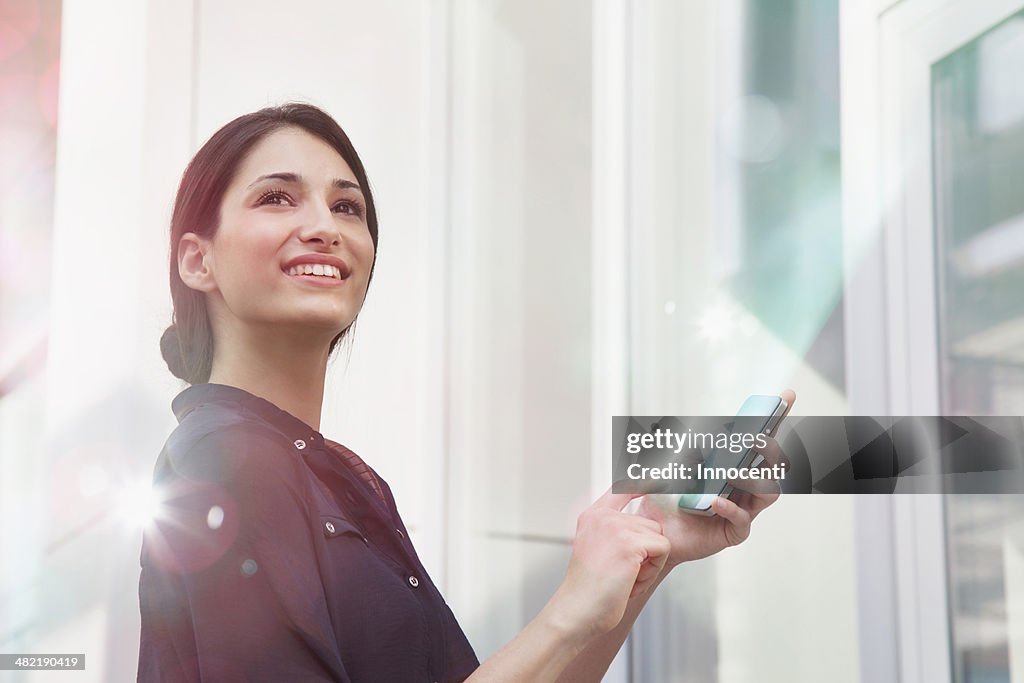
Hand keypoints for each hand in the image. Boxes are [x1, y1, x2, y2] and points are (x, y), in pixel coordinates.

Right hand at [550, 486, 671, 639]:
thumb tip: (645, 528)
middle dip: (647, 550)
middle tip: (625, 571)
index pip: (623, 486)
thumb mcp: (595, 549)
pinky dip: (653, 570)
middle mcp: (603, 516)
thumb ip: (614, 531)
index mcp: (593, 515)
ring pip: (658, 537)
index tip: (660, 474)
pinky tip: (631, 581)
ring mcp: (616, 527)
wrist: (577, 611)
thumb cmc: (588, 590)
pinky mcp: (630, 543)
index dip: (644, 481)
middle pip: (650, 521)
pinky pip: (662, 550)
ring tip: (626, 577)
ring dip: (651, 562)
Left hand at [634, 389, 794, 567]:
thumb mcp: (672, 464)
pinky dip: (730, 508)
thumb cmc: (666, 498)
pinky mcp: (734, 531)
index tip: (787, 396)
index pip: (760, 440)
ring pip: (768, 491)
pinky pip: (742, 520)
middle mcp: (744, 486)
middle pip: (773, 465)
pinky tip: (716, 501)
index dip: (776, 418)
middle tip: (756, 440)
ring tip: (732, 473)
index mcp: (734, 464)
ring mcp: (743, 508)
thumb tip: (701, 433)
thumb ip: (686, 448)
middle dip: (770, 449)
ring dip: (753, 479)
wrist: (653, 530)